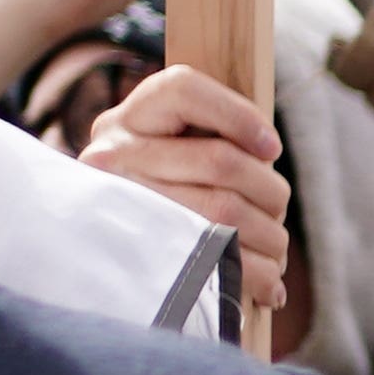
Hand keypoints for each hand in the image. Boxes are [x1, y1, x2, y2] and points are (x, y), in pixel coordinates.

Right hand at [79, 65, 289, 331]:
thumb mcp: (178, 150)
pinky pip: (217, 261)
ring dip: (270, 235)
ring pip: (224, 211)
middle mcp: (114, 154)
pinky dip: (259, 275)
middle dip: (270, 191)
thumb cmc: (167, 192)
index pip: (182, 89)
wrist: (96, 253)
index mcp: (132, 118)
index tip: (271, 148)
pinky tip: (270, 285)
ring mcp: (119, 203)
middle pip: (221, 161)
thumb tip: (267, 152)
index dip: (239, 115)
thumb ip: (216, 140)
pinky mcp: (134, 254)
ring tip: (275, 247)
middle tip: (277, 208)